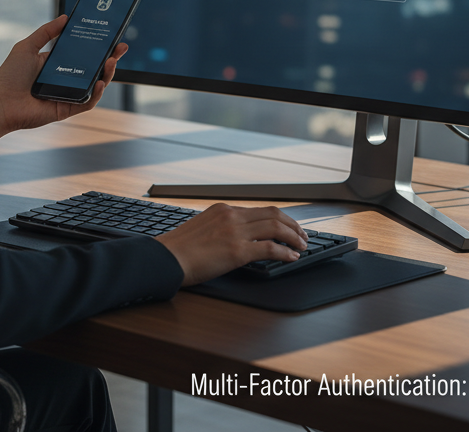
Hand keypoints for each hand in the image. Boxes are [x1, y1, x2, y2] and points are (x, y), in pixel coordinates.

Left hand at [0, 15, 126, 148]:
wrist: (0, 102)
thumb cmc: (9, 76)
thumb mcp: (27, 46)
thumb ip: (46, 32)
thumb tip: (65, 17)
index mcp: (57, 64)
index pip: (83, 53)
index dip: (97, 45)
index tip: (110, 35)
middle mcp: (66, 79)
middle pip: (94, 68)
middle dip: (110, 58)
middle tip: (120, 47)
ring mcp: (68, 94)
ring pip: (95, 84)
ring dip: (107, 73)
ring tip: (111, 61)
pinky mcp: (68, 109)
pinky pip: (88, 102)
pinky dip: (96, 93)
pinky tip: (99, 82)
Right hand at [154, 204, 308, 285]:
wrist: (165, 258)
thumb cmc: (178, 250)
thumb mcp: (202, 229)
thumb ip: (221, 228)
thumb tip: (238, 238)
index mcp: (223, 210)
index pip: (260, 210)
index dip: (280, 218)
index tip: (288, 226)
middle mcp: (231, 216)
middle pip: (273, 214)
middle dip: (293, 225)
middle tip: (302, 235)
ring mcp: (235, 232)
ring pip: (276, 228)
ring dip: (294, 237)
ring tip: (302, 246)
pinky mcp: (237, 251)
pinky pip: (270, 248)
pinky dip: (285, 252)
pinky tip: (292, 257)